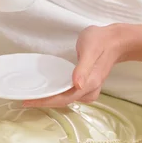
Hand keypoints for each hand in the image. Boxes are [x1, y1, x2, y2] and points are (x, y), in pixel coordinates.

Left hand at [23, 23, 141, 108]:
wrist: (116, 39)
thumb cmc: (100, 41)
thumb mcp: (90, 49)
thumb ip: (83, 67)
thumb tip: (77, 85)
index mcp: (89, 84)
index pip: (63, 98)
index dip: (45, 101)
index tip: (27, 101)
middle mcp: (88, 90)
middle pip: (64, 102)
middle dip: (45, 102)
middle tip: (25, 99)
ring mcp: (88, 88)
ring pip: (67, 99)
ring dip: (51, 100)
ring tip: (34, 96)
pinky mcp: (87, 84)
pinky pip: (69, 94)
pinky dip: (58, 94)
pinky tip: (49, 89)